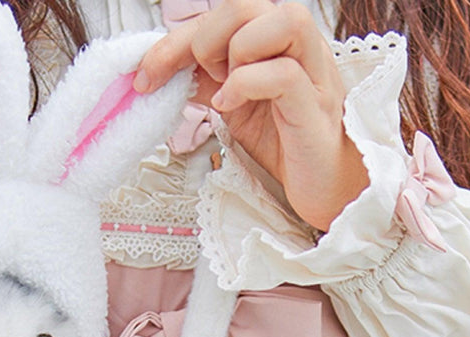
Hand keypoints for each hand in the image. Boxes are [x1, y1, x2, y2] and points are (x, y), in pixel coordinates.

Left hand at [135, 0, 368, 231]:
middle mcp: (297, 48)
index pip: (221, 15)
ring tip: (223, 88)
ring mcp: (312, 73)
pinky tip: (229, 106)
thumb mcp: (234, 106)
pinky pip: (286, 74)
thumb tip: (163, 71)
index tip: (145, 75)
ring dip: (237, 50)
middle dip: (205, 37)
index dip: (175, 40)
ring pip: (283, 20)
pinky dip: (248, 84)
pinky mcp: (315, 107)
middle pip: (247, 4)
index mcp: (273, 43)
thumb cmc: (285, 143)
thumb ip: (207, 81)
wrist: (325, 185)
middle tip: (197, 79)